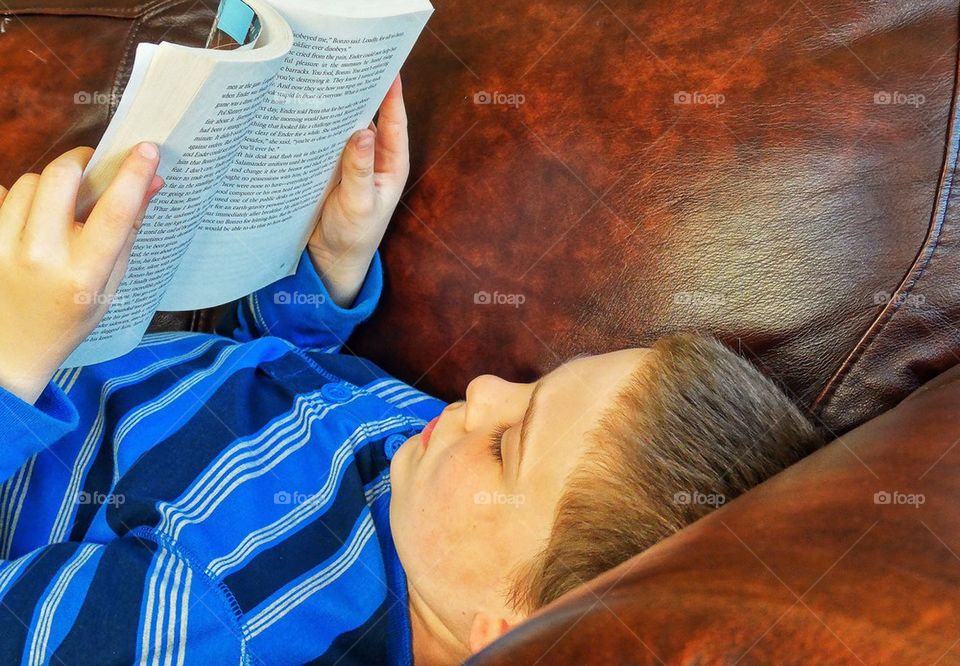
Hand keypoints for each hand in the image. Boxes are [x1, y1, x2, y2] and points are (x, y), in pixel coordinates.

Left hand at [0, 142, 162, 403]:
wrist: (13, 348)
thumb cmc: (70, 317)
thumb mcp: (109, 283)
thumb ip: (127, 232)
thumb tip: (151, 184)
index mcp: (84, 274)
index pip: (114, 213)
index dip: (133, 175)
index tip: (146, 149)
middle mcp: (42, 258)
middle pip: (61, 178)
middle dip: (80, 162)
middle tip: (91, 167)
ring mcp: (5, 249)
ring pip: (29, 182)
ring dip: (50, 184)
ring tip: (59, 206)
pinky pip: (2, 195)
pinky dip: (20, 199)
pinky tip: (29, 221)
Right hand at [307, 74, 409, 306]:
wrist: (330, 260)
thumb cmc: (354, 236)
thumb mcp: (359, 205)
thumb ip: (359, 170)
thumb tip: (361, 131)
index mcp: (391, 164)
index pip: (396, 121)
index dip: (392, 93)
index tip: (387, 65)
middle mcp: (373, 157)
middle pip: (370, 116)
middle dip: (360, 91)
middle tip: (346, 63)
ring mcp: (351, 160)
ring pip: (345, 125)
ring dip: (336, 107)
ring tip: (322, 79)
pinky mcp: (330, 166)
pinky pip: (325, 140)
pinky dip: (318, 126)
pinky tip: (304, 109)